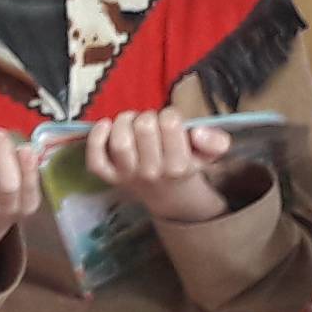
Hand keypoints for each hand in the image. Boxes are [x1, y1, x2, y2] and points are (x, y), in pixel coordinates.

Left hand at [82, 111, 237, 224]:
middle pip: (144, 128)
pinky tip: (105, 125)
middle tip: (152, 123)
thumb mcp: (208, 154)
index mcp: (179, 166)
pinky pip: (95, 159)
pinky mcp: (110, 177)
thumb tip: (197, 132)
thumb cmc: (187, 165)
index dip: (170, 114)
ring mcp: (129, 177)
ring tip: (132, 121)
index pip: (170, 124)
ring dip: (124, 121)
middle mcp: (153, 173)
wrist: (171, 196)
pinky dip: (96, 138)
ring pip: (120, 140)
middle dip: (148, 116)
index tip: (171, 122)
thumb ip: (216, 141)